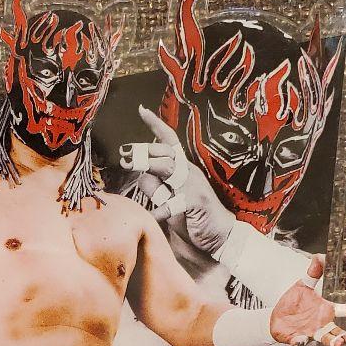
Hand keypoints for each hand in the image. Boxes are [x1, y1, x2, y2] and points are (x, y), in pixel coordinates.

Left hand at [120, 105, 234, 255]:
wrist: (221, 235)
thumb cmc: (193, 217)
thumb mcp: (170, 200)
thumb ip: (156, 187)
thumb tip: (140, 175)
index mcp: (184, 168)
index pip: (170, 142)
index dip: (157, 125)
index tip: (142, 110)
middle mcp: (189, 172)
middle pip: (164, 152)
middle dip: (141, 151)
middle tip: (123, 154)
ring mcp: (193, 185)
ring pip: (167, 168)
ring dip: (146, 166)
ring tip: (127, 165)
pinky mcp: (195, 202)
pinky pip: (171, 203)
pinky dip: (159, 210)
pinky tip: (150, 216)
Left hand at [269, 256, 345, 345]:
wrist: (275, 316)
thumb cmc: (293, 302)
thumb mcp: (303, 285)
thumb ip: (313, 273)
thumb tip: (320, 256)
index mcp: (327, 310)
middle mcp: (322, 324)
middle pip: (337, 331)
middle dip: (343, 336)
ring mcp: (310, 332)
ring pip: (323, 339)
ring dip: (330, 342)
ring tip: (338, 343)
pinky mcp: (295, 338)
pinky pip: (298, 341)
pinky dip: (299, 341)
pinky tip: (299, 340)